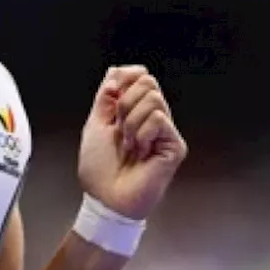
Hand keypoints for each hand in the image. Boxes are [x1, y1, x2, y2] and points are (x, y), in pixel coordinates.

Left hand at [76, 65, 187, 220]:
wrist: (105, 197)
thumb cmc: (99, 168)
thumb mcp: (95, 124)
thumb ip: (106, 96)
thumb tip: (117, 72)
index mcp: (134, 111)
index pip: (139, 75)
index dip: (124, 79)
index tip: (111, 97)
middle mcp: (153, 118)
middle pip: (148, 81)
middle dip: (125, 103)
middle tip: (120, 129)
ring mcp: (165, 131)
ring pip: (153, 98)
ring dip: (131, 122)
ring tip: (130, 144)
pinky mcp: (175, 145)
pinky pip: (159, 119)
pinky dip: (142, 133)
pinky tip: (141, 151)